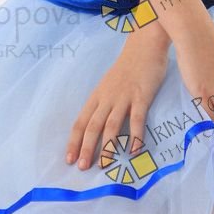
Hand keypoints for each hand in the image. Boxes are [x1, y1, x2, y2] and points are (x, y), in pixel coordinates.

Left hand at [65, 27, 170, 171]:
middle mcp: (107, 98)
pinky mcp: (141, 97)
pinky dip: (135, 136)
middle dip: (86, 148)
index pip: (80, 122)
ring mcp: (124, 98)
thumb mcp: (109, 85)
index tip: (69, 159)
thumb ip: (104, 104)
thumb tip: (98, 128)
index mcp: (97, 97)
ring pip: (111, 125)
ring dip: (108, 147)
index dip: (74, 141)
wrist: (144, 46)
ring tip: (105, 165)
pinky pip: (136, 119)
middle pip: (92, 126)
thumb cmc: (127, 67)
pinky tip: (135, 150)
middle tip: (83, 167)